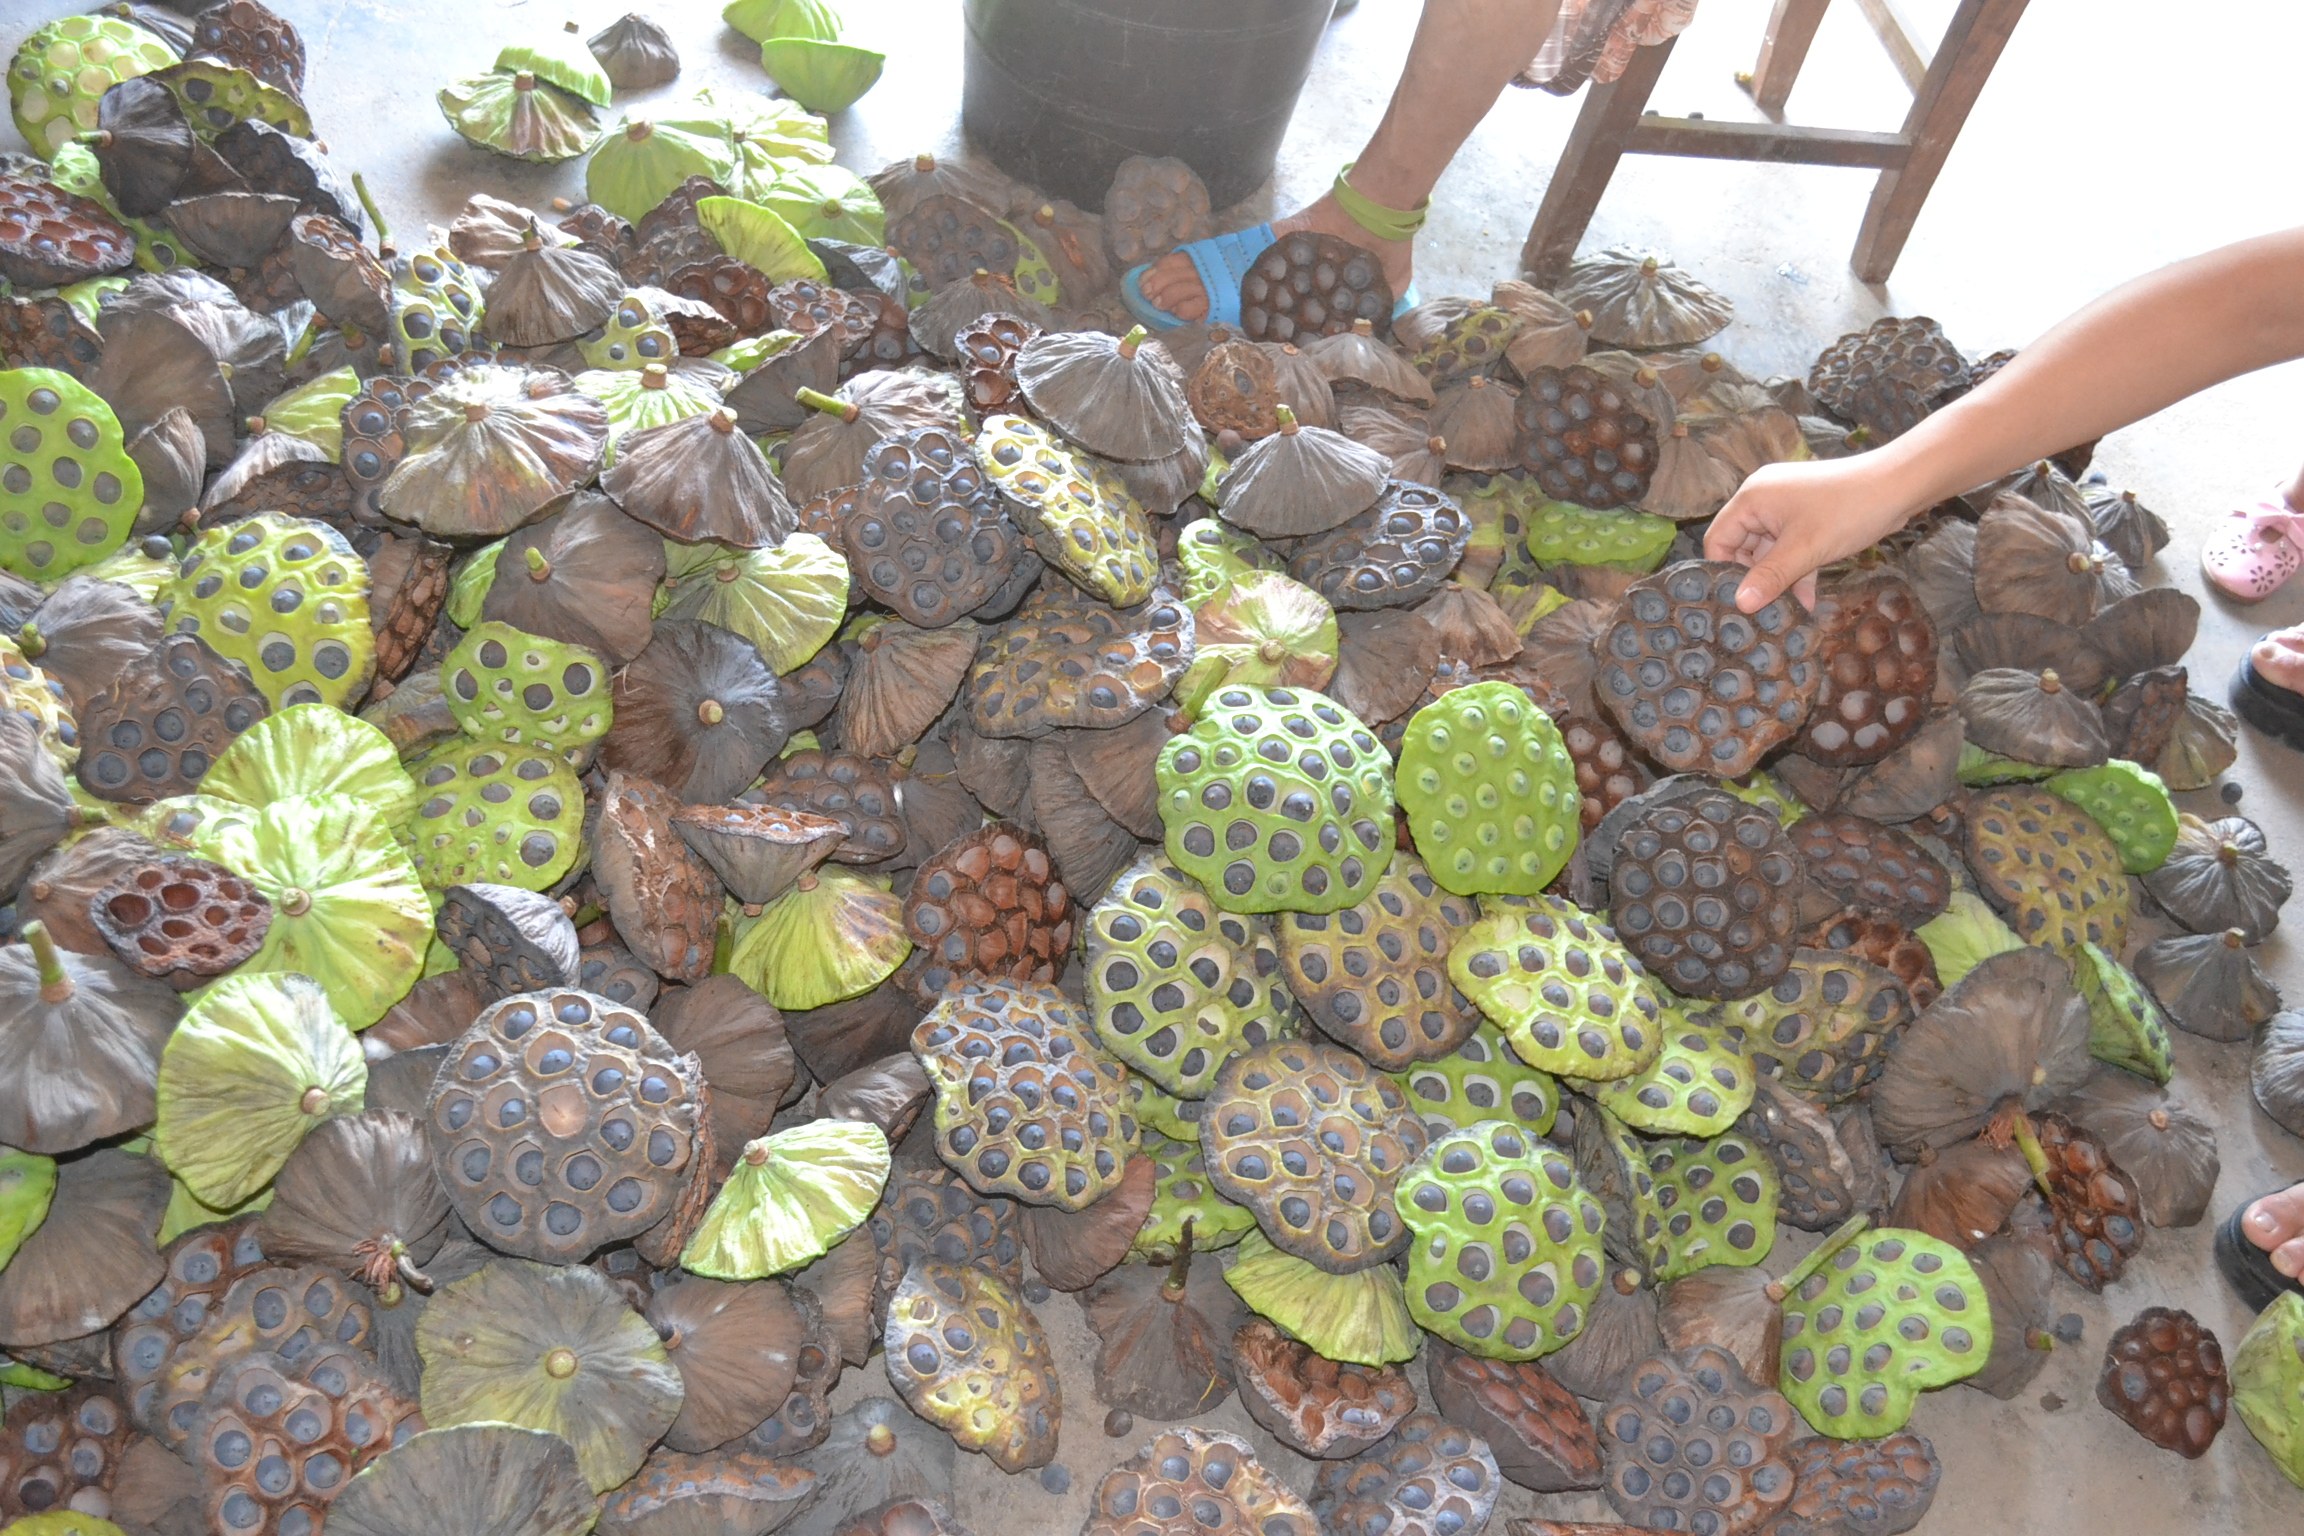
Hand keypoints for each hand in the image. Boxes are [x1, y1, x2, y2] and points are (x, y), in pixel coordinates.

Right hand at [1703, 456, 1913, 611]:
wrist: (1899, 486)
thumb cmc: (1849, 510)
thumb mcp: (1806, 549)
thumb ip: (1770, 577)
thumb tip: (1741, 605)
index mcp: (1752, 499)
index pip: (1718, 539)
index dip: (1724, 573)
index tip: (1736, 603)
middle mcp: (1763, 500)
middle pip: (1743, 548)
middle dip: (1756, 580)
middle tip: (1762, 613)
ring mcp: (1786, 509)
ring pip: (1770, 553)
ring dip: (1779, 581)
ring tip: (1786, 613)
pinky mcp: (1806, 518)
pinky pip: (1791, 549)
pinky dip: (1797, 572)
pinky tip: (1807, 600)